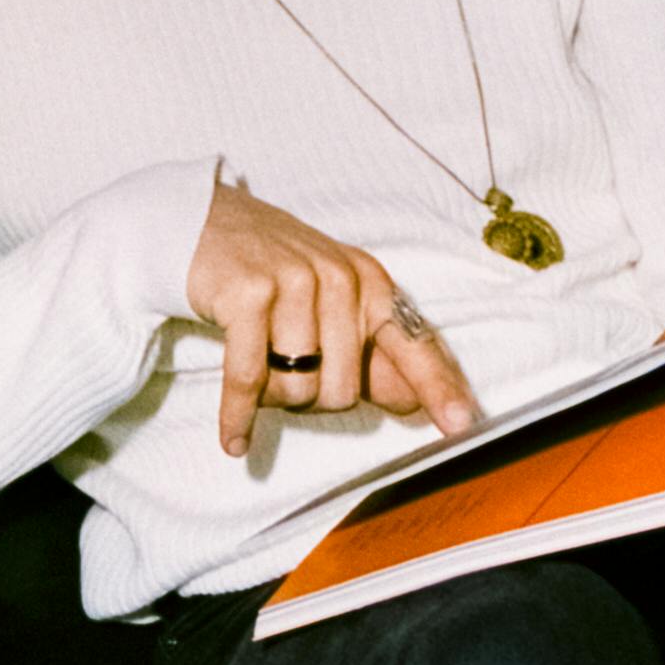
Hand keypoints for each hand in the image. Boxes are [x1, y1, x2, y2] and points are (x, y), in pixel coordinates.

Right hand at [187, 176, 480, 458]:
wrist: (203, 225)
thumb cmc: (274, 273)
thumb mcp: (333, 304)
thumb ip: (374, 356)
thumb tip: (414, 403)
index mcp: (371, 284)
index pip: (413, 345)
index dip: (438, 388)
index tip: (461, 425)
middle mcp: (340, 279)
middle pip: (342, 390)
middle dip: (310, 397)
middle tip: (284, 366)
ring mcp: (294, 283)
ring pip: (296, 388)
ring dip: (271, 396)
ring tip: (258, 364)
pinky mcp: (248, 294)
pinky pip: (249, 379)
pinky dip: (239, 415)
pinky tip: (234, 439)